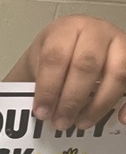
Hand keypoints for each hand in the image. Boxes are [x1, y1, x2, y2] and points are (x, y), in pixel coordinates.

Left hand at [5, 15, 125, 129]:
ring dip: (99, 104)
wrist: (74, 43)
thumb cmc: (55, 56)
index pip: (56, 56)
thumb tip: (35, 114)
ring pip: (118, 73)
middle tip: (61, 123)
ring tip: (81, 124)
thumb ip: (39, 84)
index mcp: (67, 29)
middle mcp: (96, 31)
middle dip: (71, 99)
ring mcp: (119, 43)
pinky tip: (120, 120)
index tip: (41, 113)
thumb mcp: (40, 62)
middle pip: (86, 65)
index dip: (48, 88)